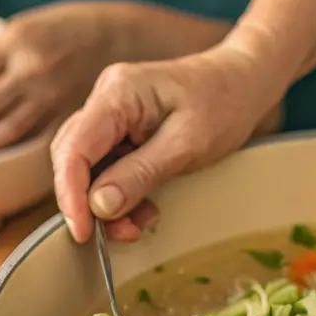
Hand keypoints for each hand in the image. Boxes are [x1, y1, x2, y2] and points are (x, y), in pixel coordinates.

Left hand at [0, 2, 132, 155]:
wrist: (120, 35)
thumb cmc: (68, 29)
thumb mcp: (26, 27)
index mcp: (14, 40)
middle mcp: (31, 68)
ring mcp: (52, 93)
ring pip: (7, 128)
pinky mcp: (70, 112)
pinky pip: (36, 136)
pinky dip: (14, 148)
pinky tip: (1, 154)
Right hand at [51, 30, 286, 243]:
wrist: (244, 81)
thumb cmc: (223, 104)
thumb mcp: (187, 146)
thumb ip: (141, 174)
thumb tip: (99, 206)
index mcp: (117, 93)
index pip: (74, 148)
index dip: (71, 195)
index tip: (83, 232)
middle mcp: (107, 99)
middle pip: (74, 158)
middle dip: (89, 202)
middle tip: (119, 234)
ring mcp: (114, 112)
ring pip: (91, 166)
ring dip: (108, 202)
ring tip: (138, 225)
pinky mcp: (124, 127)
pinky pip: (110, 164)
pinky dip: (122, 192)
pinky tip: (145, 208)